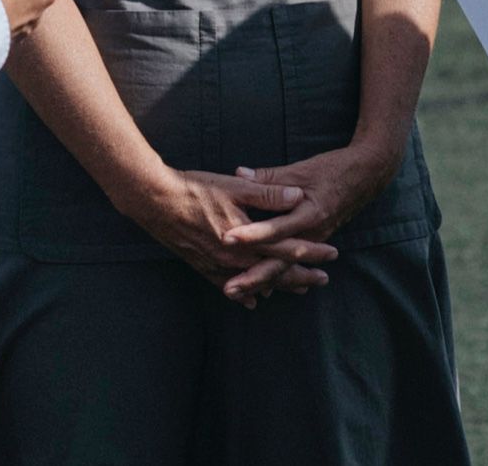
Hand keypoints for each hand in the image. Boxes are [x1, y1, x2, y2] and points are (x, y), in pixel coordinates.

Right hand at [127, 167, 336, 308]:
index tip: (332, 254)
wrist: (155, 202)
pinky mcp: (201, 265)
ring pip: (255, 282)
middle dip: (301, 276)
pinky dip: (244, 293)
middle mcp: (235, 258)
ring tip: (297, 290)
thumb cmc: (196, 189)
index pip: (288, 249)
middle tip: (323, 280)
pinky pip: (227, 285)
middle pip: (276, 272)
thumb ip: (268, 193)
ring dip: (278, 285)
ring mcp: (217, 265)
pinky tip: (253, 300)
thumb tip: (298, 196)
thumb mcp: (236, 186)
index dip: (312, 252)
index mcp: (248, 238)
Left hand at [219, 142, 400, 300]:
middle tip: (229, 289)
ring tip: (236, 294)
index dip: (251, 234)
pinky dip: (276, 278)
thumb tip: (240, 174)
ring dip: (261, 282)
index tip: (227, 239)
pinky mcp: (313, 242)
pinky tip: (260, 291)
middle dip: (254, 276)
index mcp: (309, 213)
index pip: (276, 229)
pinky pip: (292, 264)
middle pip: (281, 261)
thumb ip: (270, 177)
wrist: (366, 176)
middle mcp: (313, 233)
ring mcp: (314, 241)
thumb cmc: (334, 169)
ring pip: (285, 268)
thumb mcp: (301, 169)